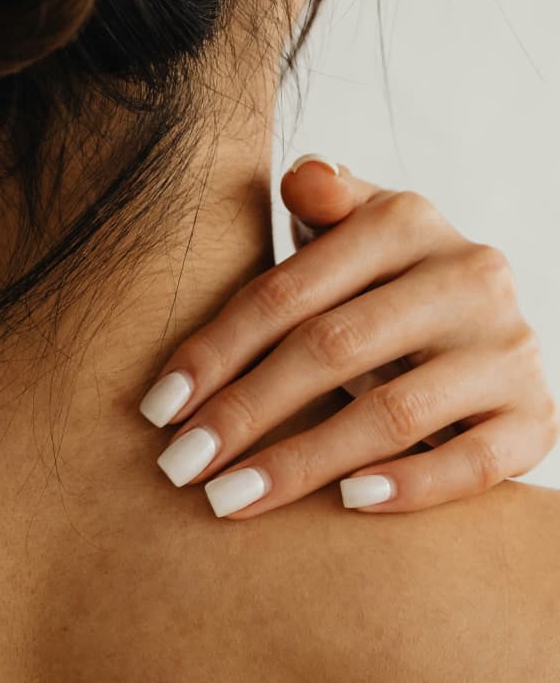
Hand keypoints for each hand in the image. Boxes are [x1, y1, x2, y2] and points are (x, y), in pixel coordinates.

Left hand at [139, 158, 558, 516]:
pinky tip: (346, 505)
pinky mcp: (536, 415)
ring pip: (394, 412)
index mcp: (408, 220)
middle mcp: (468, 276)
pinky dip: (410, 487)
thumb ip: (322, 199)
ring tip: (232, 498)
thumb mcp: (354, 229)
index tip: (159, 405)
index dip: (218, 347)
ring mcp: (507, 348)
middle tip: (179, 466)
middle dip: (245, 412)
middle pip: (333, 349)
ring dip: (303, 462)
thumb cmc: (385, 282)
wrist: (488, 326)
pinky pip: (473, 463)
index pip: (291, 289)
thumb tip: (304, 177)